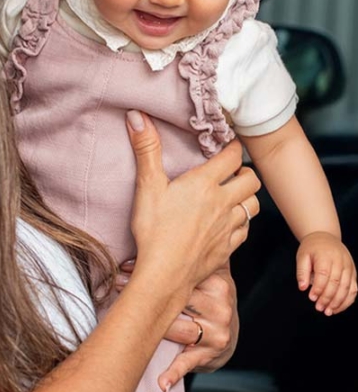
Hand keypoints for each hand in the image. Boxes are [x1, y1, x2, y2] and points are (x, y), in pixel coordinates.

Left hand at [116, 263, 238, 391]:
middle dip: (141, 293)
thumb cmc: (207, 297)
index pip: (181, 273)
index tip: (124, 266)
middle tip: (114, 284)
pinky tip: (161, 381)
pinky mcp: (211, 353)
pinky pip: (189, 361)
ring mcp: (217, 330)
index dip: (149, 269)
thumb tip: (160, 225)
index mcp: (218, 280)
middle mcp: (220, 305)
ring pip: (177, 328)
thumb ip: (191, 252)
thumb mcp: (207, 273)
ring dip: (147, 326)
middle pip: (175, 299)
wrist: (226, 332)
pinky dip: (174, 373)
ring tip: (120, 318)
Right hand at [127, 110, 260, 295]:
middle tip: (232, 171)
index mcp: (204, 184)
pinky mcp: (228, 248)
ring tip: (233, 196)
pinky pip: (245, 231)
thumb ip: (147, 149)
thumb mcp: (147, 186)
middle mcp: (222, 202)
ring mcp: (228, 227)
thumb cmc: (153, 231)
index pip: (232, 157)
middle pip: (252, 180)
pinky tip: (228, 223)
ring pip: (254, 206)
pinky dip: (241, 223)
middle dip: (245, 172)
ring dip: (247, 197)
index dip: (233, 148)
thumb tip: (138, 116)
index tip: (228, 145)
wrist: (163, 275)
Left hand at [296, 232, 356, 314]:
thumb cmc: (312, 248)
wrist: (326, 238)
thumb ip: (301, 272)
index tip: (311, 297)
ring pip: (347, 288)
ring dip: (338, 302)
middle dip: (327, 298)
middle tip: (319, 308)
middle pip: (336, 283)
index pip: (324, 274)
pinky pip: (354, 289)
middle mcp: (340, 261)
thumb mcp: (302, 256)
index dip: (318, 288)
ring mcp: (349, 267)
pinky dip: (347, 301)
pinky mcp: (353, 273)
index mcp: (326, 256)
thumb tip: (302, 287)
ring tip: (328, 311)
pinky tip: (337, 308)